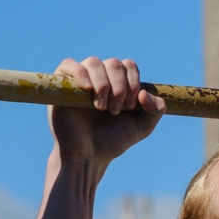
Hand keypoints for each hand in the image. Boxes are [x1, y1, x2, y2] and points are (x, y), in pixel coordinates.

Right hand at [48, 57, 166, 164]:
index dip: (133, 82)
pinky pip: (69, 64)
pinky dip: (80, 73)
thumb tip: (145, 92)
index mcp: (119, 83)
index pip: (129, 66)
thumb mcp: (143, 127)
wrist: (88, 155)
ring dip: (103, 84)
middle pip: (114, 63)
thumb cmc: (113, 140)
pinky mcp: (62, 84)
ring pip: (94, 62)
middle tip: (115, 110)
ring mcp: (81, 80)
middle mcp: (100, 78)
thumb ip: (156, 110)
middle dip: (119, 86)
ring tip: (101, 108)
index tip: (131, 106)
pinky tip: (88, 89)